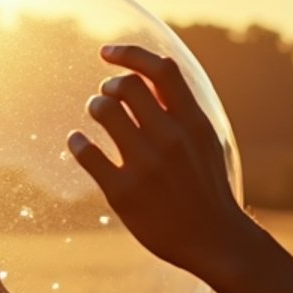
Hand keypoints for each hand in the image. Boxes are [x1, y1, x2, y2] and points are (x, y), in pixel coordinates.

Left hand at [68, 44, 249, 283]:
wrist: (214, 240)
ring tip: (98, 116)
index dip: (130, 53)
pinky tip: (79, 142)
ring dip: (95, 107)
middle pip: (127, 85)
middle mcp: (170, 139)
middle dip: (110, 86)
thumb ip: (181, 111)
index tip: (106, 52)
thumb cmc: (206, 187)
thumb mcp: (205, 142)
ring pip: (104, 110)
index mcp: (194, 122)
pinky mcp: (123, 192)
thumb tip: (148, 80)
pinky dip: (77, 141)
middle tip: (108, 96)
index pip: (161, 69)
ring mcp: (146, 165)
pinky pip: (86, 152)